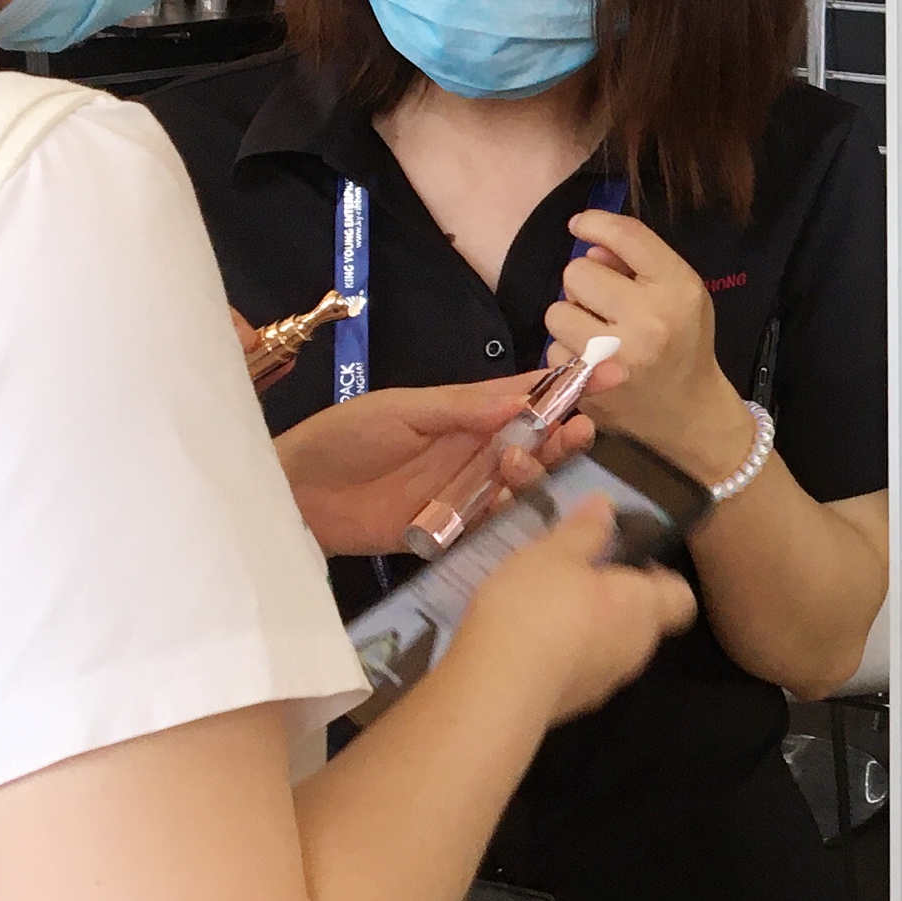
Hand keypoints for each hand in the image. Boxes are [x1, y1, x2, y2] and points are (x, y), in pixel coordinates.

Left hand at [272, 376, 587, 556]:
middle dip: (564, 432)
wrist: (293, 497)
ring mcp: (464, 490)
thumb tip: (522, 396)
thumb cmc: (342, 439)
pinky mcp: (451, 529)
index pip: (524, 393)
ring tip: (528, 460)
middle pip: (535, 439)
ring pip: (522, 479)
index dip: (566, 383)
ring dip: (538, 468)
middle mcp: (472, 449)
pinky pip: (495, 521)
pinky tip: (513, 498)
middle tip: (582, 429)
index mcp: (462, 412)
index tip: (608, 371)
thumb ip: (460, 407)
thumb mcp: (400, 410)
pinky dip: (511, 510)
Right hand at [462, 497, 698, 724]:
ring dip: (586, 627)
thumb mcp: (555, 553)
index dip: (660, 577)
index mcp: (644, 608)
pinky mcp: (571, 705)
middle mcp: (636, 650)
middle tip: (575, 573)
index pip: (681, 598)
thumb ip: (585, 530)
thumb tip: (607, 506)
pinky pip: (576, 670)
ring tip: (543, 604)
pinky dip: (561, 654)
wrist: (497, 688)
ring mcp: (604, 684)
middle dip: (615, 598)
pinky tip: (524, 639)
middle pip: (642, 620)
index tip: (628, 559)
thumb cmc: (538, 606)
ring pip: (607, 646)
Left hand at [548, 208, 759, 487]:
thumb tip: (589, 246)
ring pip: (557, 311)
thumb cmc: (684, 343)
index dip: (595, 222)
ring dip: (571, 318)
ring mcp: (614, 358)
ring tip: (595, 333)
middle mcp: (647, 321)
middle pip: (578, 272)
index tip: (581, 225)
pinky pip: (553, 350)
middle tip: (604, 302)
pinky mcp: (589, 387)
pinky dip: (567, 353)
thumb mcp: (680, 292)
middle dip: (585, 283)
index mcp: (676, 290)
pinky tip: (591, 361)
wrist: (690, 413)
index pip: (626, 236)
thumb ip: (639, 262)